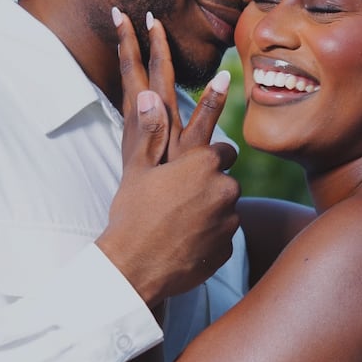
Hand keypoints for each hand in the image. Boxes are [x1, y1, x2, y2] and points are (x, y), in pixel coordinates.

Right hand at [96, 9, 239, 305]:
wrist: (134, 266)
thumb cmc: (132, 214)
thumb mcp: (137, 169)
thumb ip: (150, 132)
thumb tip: (151, 95)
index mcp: (203, 162)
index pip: (223, 149)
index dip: (210, 156)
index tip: (205, 159)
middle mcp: (224, 188)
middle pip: (227, 180)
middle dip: (211, 186)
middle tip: (183, 199)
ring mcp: (229, 220)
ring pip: (226, 208)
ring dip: (211, 212)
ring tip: (180, 223)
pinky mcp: (228, 246)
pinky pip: (223, 236)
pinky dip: (209, 237)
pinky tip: (184, 242)